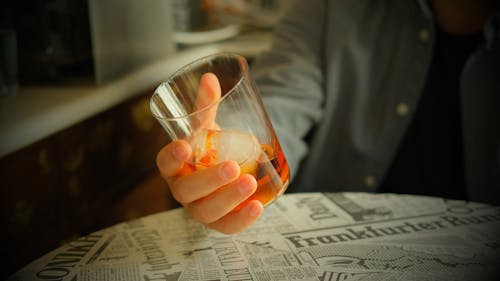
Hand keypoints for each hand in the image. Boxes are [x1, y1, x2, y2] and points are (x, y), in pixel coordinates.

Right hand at [156, 73, 263, 233]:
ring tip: (250, 183)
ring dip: (228, 199)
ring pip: (207, 212)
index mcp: (174, 166)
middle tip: (231, 166)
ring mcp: (200, 208)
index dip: (172, 157)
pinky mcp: (220, 222)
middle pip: (187, 191)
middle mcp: (183, 189)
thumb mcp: (207, 127)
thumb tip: (211, 77)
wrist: (224, 169)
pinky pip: (228, 227)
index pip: (164, 163)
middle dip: (208, 180)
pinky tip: (258, 207)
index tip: (184, 146)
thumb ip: (207, 105)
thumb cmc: (209, 148)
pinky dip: (242, 220)